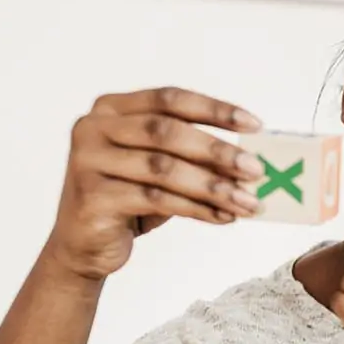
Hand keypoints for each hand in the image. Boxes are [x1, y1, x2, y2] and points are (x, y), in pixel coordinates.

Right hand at [44, 87, 264, 280]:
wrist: (86, 244)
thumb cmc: (130, 200)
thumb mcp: (163, 172)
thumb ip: (194, 159)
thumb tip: (248, 160)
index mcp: (111, 109)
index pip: (170, 99)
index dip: (215, 109)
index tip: (256, 125)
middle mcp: (94, 128)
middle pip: (166, 132)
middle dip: (218, 151)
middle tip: (256, 170)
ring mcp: (89, 161)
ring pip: (164, 169)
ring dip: (214, 186)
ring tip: (249, 202)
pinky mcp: (93, 197)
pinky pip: (156, 199)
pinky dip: (197, 208)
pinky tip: (224, 217)